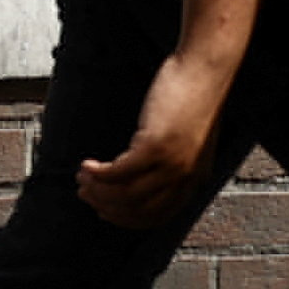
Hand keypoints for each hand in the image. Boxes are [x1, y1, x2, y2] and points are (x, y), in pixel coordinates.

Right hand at [78, 53, 239, 231]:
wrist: (206, 70)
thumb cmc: (196, 96)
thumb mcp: (190, 137)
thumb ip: (175, 158)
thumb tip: (145, 168)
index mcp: (194, 179)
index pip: (156, 215)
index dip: (126, 217)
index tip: (105, 210)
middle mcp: (184, 178)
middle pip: (137, 209)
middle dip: (106, 206)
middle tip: (85, 193)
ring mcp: (170, 164)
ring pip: (125, 195)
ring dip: (98, 190)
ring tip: (82, 178)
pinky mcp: (154, 146)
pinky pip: (118, 172)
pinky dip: (98, 174)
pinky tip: (86, 165)